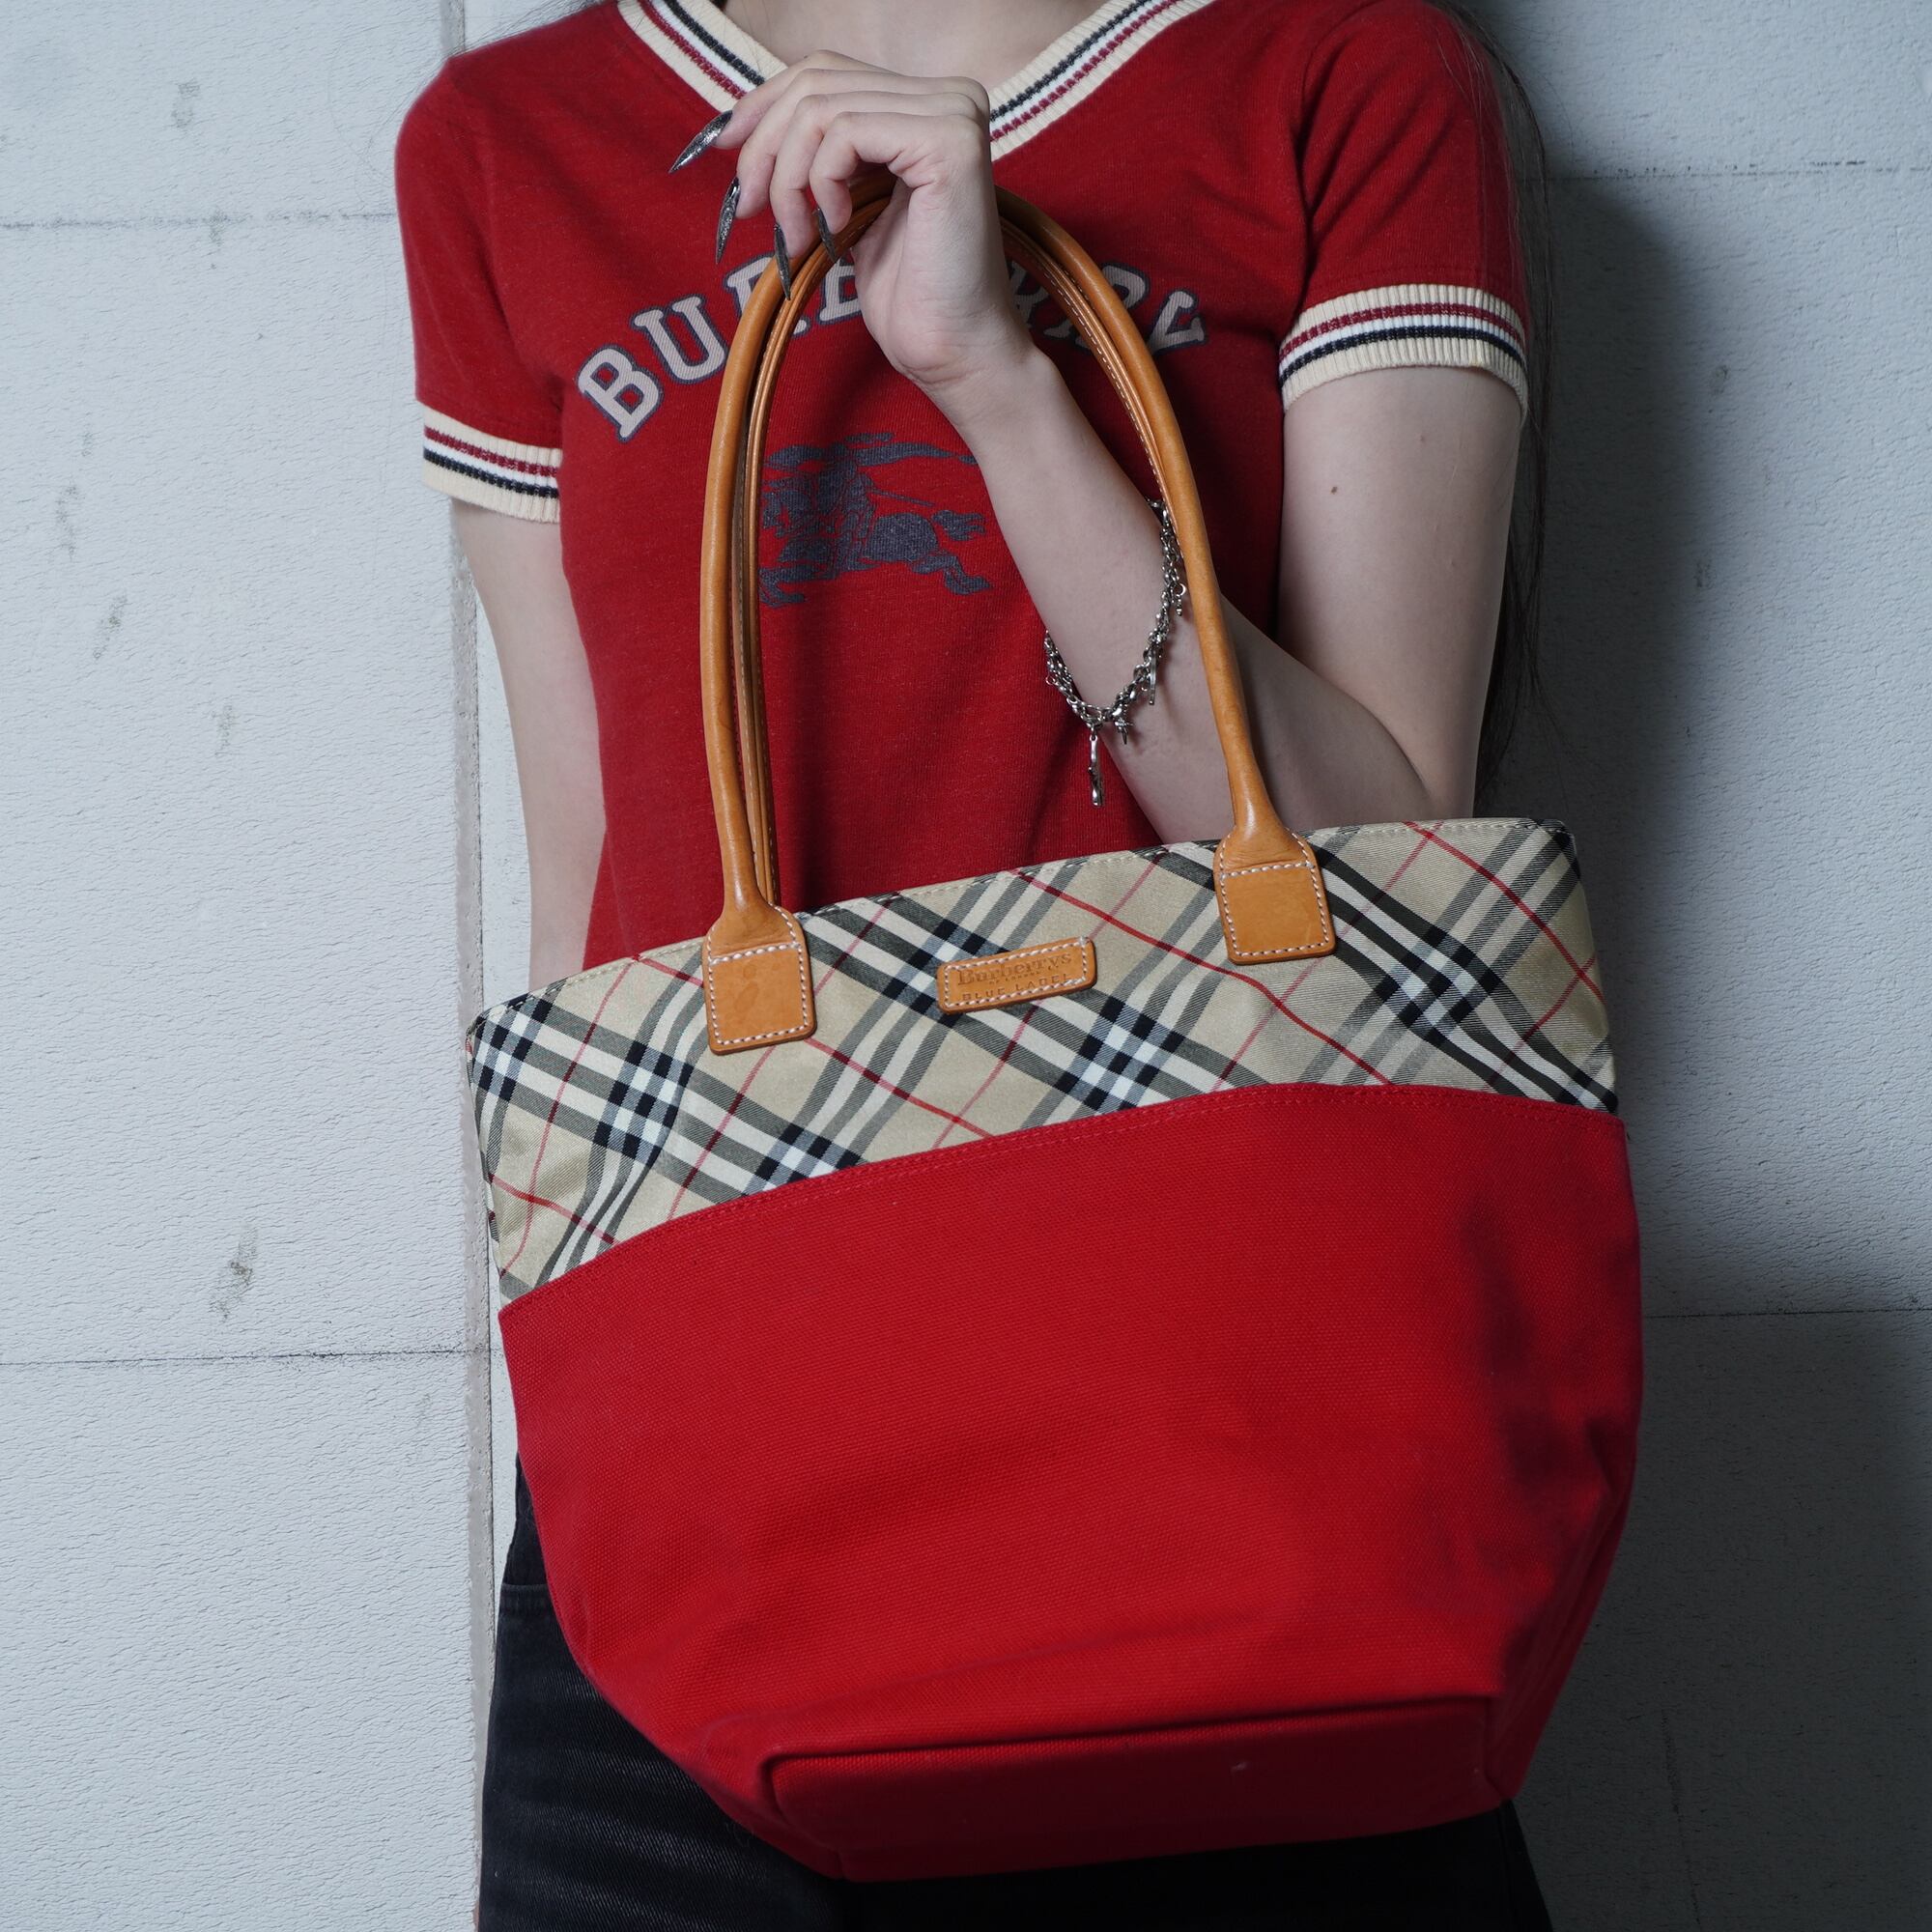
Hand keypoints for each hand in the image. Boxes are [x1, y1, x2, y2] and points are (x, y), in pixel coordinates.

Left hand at [693, 54, 1036, 405]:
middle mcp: (950, 96)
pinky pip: (844, 134)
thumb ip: (818, 156)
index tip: (724, 149)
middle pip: (817, 83)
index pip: (826, 71)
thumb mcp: (848, 206)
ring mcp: (953, 114)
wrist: (950, 350)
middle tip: (747, 208)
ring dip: (787, 180)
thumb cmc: (907, 295)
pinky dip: (820, 183)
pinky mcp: (947, 141)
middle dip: (764, 147)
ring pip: (821, 109)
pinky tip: (836, 229)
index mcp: (929, 104)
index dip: (764, 103)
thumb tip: (742, 124)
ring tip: (796, 238)